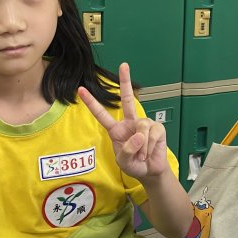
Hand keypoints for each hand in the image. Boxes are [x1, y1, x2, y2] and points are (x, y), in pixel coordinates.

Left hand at [79, 63, 167, 180]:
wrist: (150, 171)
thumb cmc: (134, 165)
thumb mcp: (123, 161)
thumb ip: (126, 150)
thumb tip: (139, 134)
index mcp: (116, 129)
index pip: (102, 114)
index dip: (91, 102)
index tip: (81, 89)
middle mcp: (130, 122)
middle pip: (127, 99)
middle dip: (125, 81)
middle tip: (124, 65)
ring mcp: (144, 124)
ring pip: (141, 127)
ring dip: (142, 146)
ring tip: (142, 155)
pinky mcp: (157, 128)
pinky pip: (152, 134)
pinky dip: (150, 146)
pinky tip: (150, 151)